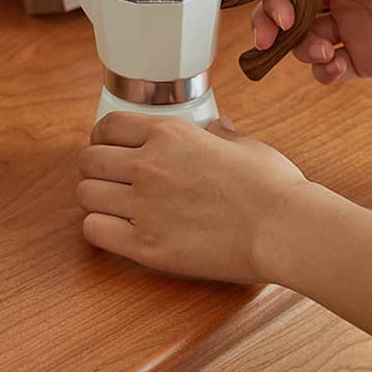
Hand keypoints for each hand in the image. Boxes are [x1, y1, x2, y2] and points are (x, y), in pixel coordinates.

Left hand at [77, 112, 308, 283]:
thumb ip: (220, 135)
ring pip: (86, 194)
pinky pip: (95, 231)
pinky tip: (116, 230)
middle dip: (94, 168)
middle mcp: (148, 164)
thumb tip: (218, 128)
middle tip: (107, 179)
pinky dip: (99, 229)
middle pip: (88, 160)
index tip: (107, 147)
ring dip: (95, 198)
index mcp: (168, 134)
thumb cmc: (272, 186)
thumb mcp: (245, 145)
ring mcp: (143, 204)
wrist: (285, 228)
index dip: (102, 137)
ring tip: (110, 206)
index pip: (107, 126)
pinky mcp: (146, 244)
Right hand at [254, 0, 371, 82]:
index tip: (277, 11)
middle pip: (289, 14)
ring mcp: (351, 31)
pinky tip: (335, 68)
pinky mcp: (363, 61)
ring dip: (305, 50)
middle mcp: (342, 0)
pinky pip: (329, 69)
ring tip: (325, 52)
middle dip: (275, 27)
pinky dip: (324, 72)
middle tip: (273, 37)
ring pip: (304, 43)